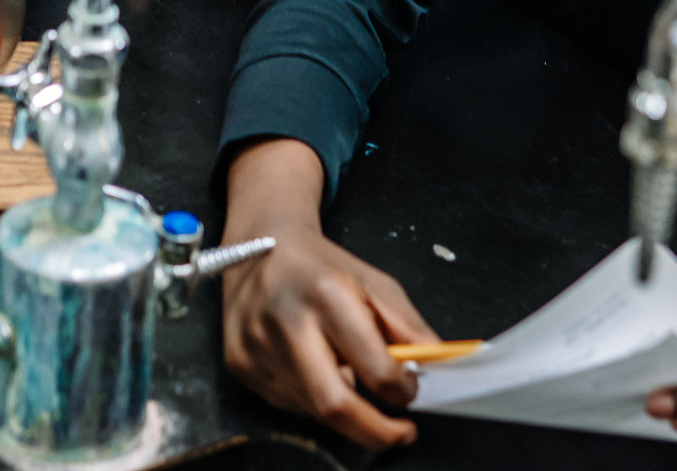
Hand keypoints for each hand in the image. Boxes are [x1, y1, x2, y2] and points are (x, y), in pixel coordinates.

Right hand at [219, 139, 430, 449]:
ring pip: (312, 410)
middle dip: (375, 431)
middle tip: (399, 432)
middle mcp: (287, 322)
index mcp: (327, 294)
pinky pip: (288, 404)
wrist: (262, 245)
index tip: (410, 391)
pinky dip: (312, 399)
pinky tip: (315, 369)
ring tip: (348, 377)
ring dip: (343, 408)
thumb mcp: (375, 282)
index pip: (374, 368)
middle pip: (334, 405)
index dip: (401, 390)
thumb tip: (437, 368)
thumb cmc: (322, 266)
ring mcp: (257, 347)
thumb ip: (408, 326)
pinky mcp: (239, 364)